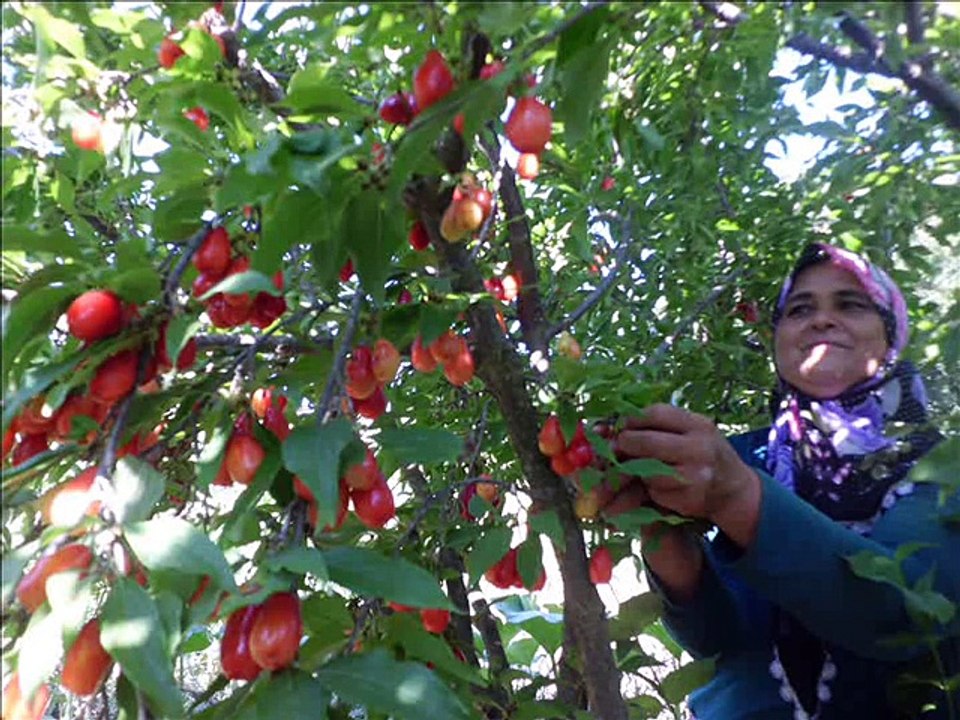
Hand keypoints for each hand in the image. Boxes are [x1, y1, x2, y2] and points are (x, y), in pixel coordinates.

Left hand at [610, 404, 760, 546]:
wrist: (735, 489)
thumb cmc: (705, 453)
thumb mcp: (693, 431)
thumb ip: (662, 426)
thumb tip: (615, 426)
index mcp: (699, 425)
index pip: (656, 413)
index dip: (632, 418)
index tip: (621, 424)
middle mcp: (700, 448)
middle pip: (648, 442)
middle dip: (626, 443)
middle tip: (618, 446)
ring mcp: (696, 475)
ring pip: (648, 469)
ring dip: (637, 469)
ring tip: (639, 466)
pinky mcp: (689, 499)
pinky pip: (655, 491)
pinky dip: (650, 488)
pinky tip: (657, 485)